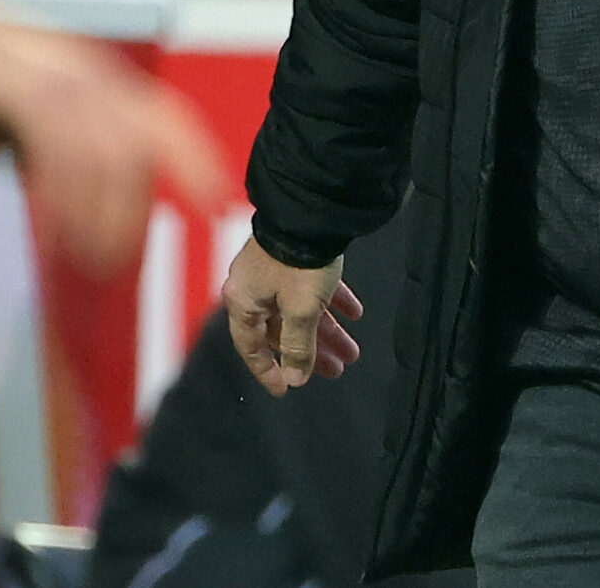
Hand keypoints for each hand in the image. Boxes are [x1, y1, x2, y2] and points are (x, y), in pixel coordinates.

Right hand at [0, 0, 230, 272]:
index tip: (216, 200)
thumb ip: (49, 153)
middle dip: (139, 203)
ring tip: (93, 258)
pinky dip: (65, 195)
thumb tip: (70, 200)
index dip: (195, 158)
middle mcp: (90, 73)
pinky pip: (60, 147)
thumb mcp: (16, 121)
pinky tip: (55, 230)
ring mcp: (59, 76)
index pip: (165, 117)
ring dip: (104, 212)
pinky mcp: (21, 85)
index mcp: (97, 77)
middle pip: (144, 141)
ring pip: (106, 152)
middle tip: (124, 256)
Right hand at [222, 237, 367, 394]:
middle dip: (311, 352)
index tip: (287, 390)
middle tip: (336, 370)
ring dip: (327, 331)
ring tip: (352, 351)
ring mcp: (275, 269)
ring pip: (301, 310)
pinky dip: (332, 301)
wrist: (312, 210)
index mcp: (243, 301)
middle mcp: (254, 286)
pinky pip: (312, 287)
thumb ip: (298, 347)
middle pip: (282, 330)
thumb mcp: (301, 311)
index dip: (268, 371)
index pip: (251, 347)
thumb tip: (295, 378)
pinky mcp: (295, 255)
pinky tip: (356, 313)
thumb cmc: (299, 262)